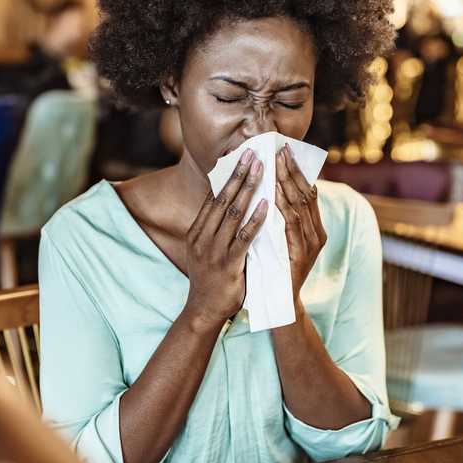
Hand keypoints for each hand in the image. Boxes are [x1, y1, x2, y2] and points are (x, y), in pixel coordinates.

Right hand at [184, 149, 266, 325]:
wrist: (204, 310)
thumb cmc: (209, 277)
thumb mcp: (205, 248)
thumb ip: (214, 227)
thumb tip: (227, 201)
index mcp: (196, 231)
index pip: (212, 196)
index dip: (226, 174)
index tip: (238, 155)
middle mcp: (202, 237)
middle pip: (222, 198)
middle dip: (238, 174)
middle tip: (252, 153)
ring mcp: (213, 250)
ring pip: (232, 213)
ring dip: (248, 189)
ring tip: (261, 169)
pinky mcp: (228, 264)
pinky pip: (244, 237)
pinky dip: (255, 219)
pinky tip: (266, 204)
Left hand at [275, 145, 326, 299]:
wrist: (281, 304)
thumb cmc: (276, 271)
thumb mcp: (280, 240)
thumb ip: (279, 220)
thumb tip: (267, 191)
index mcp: (314, 229)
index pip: (307, 192)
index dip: (297, 171)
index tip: (283, 151)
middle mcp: (317, 234)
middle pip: (306, 193)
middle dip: (292, 170)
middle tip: (280, 149)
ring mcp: (311, 245)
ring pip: (300, 205)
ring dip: (288, 182)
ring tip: (277, 163)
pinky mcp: (301, 255)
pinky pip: (292, 224)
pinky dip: (284, 206)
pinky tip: (275, 191)